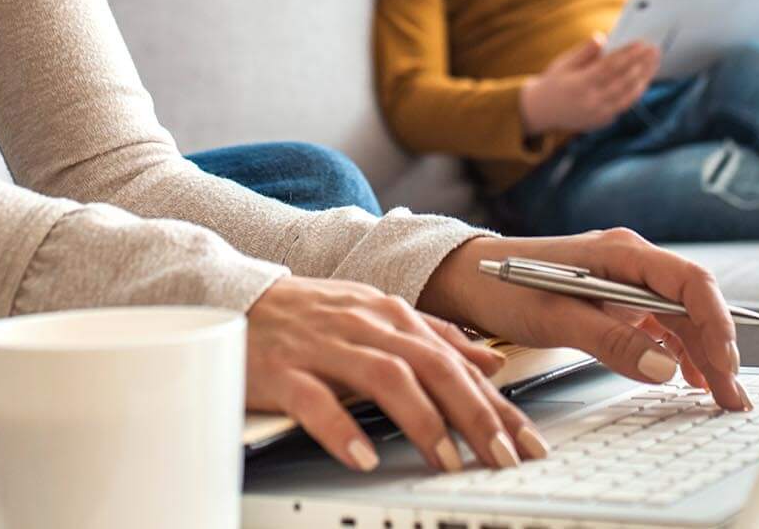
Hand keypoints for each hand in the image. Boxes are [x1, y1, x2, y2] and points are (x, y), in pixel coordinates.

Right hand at [243, 275, 546, 474]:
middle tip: (501, 456)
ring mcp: (322, 345)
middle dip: (473, 412)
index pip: (456, 359)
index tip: (526, 440)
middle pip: (431, 365)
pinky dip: (342, 429)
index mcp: (390, 313)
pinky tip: (363, 456)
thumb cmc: (307, 314)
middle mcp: (363, 324)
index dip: (496, 401)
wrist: (232, 297)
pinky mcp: (281, 369)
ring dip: (422, 421)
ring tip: (447, 461)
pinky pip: (315, 400)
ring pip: (385, 377)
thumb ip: (434, 338)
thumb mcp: (376, 316)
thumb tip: (491, 363)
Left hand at [419, 230, 751, 413]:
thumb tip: (665, 368)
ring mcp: (625, 282)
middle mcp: (631, 263)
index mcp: (622, 253)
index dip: (715, 321)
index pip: (690, 281)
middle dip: (717, 348)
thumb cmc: (504, 286)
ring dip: (702, 354)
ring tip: (718, 395)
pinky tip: (686, 378)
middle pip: (692, 304)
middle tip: (731, 394)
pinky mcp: (615, 302)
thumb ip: (611, 340)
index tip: (724, 361)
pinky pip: (659, 326)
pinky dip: (676, 352)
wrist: (467, 278)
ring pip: (680, 318)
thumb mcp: (556, 317)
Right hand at [519, 33, 659, 134]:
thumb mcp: (563, 63)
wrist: (540, 112)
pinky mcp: (603, 121)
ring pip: (629, 96)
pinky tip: (644, 80)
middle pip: (624, 81)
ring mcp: (599, 114)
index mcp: (580, 84)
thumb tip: (602, 37)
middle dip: (642, 64)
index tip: (642, 43)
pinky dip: (636, 92)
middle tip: (655, 50)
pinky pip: (624, 106)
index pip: (611, 67)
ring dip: (644, 78)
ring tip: (654, 63)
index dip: (628, 54)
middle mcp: (591, 101)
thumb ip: (584, 51)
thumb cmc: (552, 83)